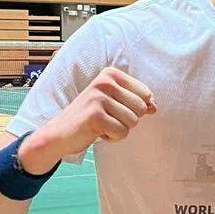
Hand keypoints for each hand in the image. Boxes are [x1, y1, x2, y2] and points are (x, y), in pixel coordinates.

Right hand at [29, 67, 156, 161]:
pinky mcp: (95, 115)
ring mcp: (98, 97)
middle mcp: (104, 82)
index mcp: (111, 74)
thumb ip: (136, 102)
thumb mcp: (114, 104)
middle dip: (128, 120)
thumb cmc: (91, 118)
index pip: (146, 94)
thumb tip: (154, 107)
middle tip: (107, 119)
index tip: (115, 109)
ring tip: (101, 125)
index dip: (135, 108)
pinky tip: (97, 133)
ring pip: (133, 121)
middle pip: (141, 108)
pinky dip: (112, 138)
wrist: (59, 133)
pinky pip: (122, 132)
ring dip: (120, 130)